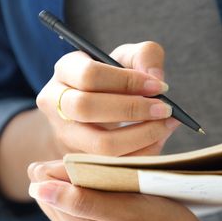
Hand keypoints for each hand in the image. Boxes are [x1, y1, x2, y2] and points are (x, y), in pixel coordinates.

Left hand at [27, 160, 221, 220]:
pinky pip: (81, 202)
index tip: (89, 147)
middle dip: (66, 167)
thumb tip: (37, 188)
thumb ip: (82, 202)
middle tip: (102, 153)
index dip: (60, 160)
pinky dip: (89, 186)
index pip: (47, 184)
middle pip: (52, 189)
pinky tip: (110, 178)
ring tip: (108, 164)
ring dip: (79, 176)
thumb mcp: (128, 212)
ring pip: (66, 195)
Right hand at [35, 42, 180, 156]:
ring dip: (141, 136)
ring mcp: (64, 135)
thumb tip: (156, 79)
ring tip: (167, 125)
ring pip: (99, 144)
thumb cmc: (115, 79)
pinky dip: (141, 154)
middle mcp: (55, 102)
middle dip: (131, 110)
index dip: (127, 81)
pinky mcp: (79, 161)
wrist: (98, 109)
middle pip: (86, 108)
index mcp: (65, 69)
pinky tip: (158, 140)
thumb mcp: (128, 58)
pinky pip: (113, 164)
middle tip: (166, 109)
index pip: (90, 75)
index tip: (160, 87)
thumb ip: (145, 56)